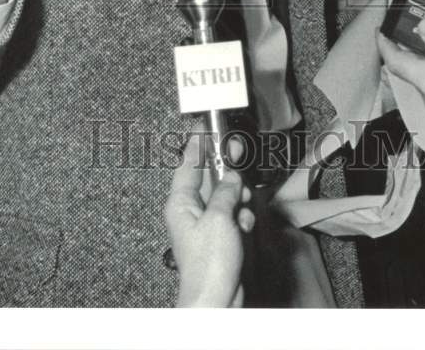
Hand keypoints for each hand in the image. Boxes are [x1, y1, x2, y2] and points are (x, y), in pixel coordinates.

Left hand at [165, 135, 254, 307]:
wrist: (216, 300)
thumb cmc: (208, 264)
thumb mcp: (218, 219)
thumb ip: (226, 192)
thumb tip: (233, 178)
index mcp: (180, 203)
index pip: (188, 163)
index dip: (197, 143)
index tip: (204, 125)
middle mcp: (190, 211)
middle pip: (209, 178)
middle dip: (228, 173)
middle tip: (238, 153)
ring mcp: (205, 225)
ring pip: (225, 196)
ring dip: (239, 199)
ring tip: (243, 209)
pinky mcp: (219, 238)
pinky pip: (233, 216)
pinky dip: (242, 218)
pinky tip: (244, 228)